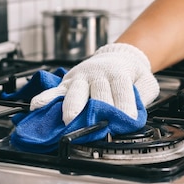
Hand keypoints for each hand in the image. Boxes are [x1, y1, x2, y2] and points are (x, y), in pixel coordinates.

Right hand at [30, 43, 159, 124]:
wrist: (118, 55)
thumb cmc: (131, 73)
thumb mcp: (146, 81)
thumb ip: (143, 96)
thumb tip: (137, 113)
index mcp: (119, 73)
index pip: (121, 90)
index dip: (124, 106)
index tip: (126, 121)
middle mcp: (98, 74)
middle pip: (97, 92)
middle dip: (98, 111)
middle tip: (98, 127)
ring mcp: (81, 77)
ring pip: (75, 92)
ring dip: (71, 106)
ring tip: (68, 120)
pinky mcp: (68, 82)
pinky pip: (55, 90)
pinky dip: (45, 98)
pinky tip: (37, 106)